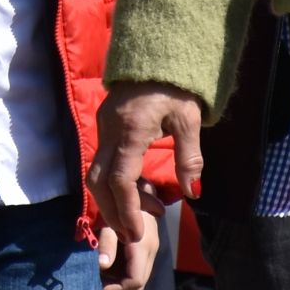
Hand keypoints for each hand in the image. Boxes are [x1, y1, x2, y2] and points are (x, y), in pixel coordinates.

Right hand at [90, 83, 202, 289]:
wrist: (156, 53)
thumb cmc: (176, 86)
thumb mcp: (189, 120)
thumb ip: (189, 158)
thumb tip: (192, 192)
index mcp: (132, 130)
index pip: (121, 179)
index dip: (127, 210)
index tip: (136, 233)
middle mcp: (110, 130)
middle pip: (99, 181)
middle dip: (113, 213)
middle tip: (132, 235)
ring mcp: (104, 127)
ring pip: (97, 173)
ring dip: (114, 201)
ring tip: (142, 216)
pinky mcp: (105, 125)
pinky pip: (103, 161)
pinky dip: (116, 184)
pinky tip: (140, 192)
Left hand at [98, 201, 160, 289]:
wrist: (134, 183)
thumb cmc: (117, 201)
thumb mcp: (109, 220)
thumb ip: (107, 243)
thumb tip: (103, 266)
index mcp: (143, 245)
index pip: (135, 282)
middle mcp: (151, 251)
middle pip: (137, 285)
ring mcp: (150, 251)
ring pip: (137, 281)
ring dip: (118, 287)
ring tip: (98, 286)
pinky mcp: (144, 249)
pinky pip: (136, 272)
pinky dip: (123, 282)